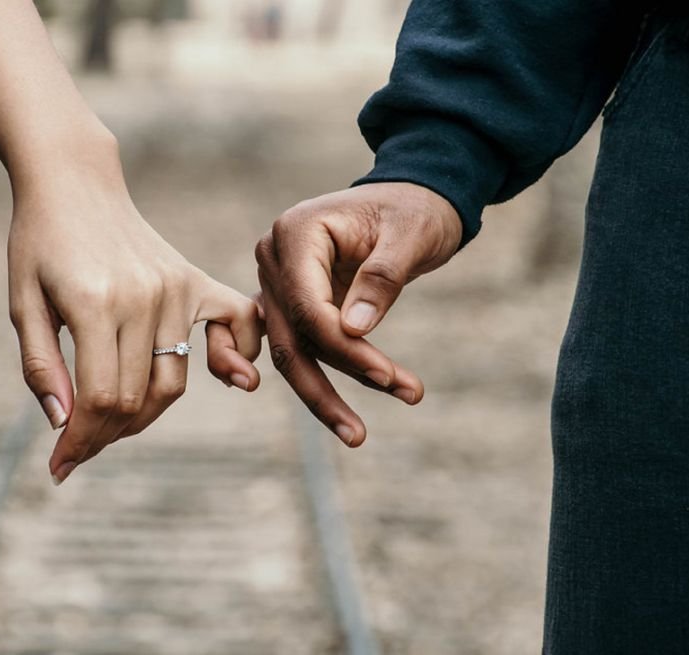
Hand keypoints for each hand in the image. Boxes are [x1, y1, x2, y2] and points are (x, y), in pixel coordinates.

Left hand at [8, 133, 261, 483]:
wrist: (74, 182)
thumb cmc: (39, 242)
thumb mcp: (22, 302)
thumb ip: (41, 365)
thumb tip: (64, 424)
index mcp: (94, 303)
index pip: (100, 399)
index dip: (80, 442)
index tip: (60, 467)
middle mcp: (143, 298)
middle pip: (136, 398)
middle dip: (104, 435)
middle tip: (78, 446)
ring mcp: (175, 288)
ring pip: (173, 380)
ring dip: (144, 414)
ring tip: (111, 421)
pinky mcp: (194, 280)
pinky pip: (235, 325)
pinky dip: (236, 356)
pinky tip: (229, 377)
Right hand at [254, 182, 461, 445]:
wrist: (412, 199)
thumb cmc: (414, 210)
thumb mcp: (411, 235)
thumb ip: (381, 278)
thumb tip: (353, 330)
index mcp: (295, 233)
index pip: (308, 306)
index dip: (344, 348)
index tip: (388, 376)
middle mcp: (273, 258)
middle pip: (291, 337)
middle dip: (326, 387)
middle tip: (360, 434)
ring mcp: (276, 282)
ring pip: (289, 351)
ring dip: (322, 394)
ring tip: (358, 434)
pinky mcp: (289, 302)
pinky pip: (290, 346)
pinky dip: (307, 378)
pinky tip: (322, 413)